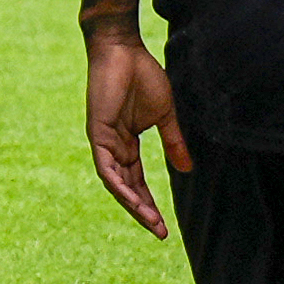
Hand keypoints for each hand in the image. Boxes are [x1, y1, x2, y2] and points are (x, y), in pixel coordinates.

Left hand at [84, 27, 188, 237]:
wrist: (124, 50)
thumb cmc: (143, 76)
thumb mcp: (165, 116)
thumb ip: (173, 143)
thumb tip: (187, 170)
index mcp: (127, 144)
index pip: (137, 182)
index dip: (150, 203)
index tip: (164, 225)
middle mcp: (113, 147)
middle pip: (126, 188)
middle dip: (143, 211)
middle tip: (160, 232)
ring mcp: (103, 141)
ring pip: (115, 183)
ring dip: (131, 203)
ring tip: (150, 222)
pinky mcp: (97, 132)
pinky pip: (105, 166)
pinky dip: (117, 183)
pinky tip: (130, 200)